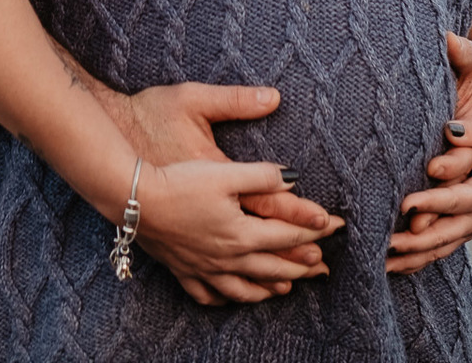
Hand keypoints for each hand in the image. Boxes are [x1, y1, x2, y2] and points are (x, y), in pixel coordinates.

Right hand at [136, 158, 336, 306]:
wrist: (135, 200)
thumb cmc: (180, 181)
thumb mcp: (224, 171)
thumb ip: (262, 175)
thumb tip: (293, 178)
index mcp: (241, 233)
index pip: (287, 233)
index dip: (314, 228)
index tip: (335, 226)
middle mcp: (227, 258)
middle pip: (273, 266)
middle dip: (302, 266)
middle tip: (324, 268)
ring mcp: (205, 269)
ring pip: (245, 288)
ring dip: (271, 288)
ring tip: (287, 288)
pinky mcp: (183, 271)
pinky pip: (210, 295)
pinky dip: (227, 299)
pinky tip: (232, 297)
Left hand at [385, 120, 471, 273]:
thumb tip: (450, 130)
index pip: (455, 201)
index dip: (431, 203)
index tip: (406, 204)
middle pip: (443, 235)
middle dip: (414, 242)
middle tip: (385, 243)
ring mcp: (468, 230)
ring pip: (438, 250)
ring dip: (411, 257)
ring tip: (382, 263)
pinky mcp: (460, 233)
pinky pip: (437, 252)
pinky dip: (416, 262)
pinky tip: (393, 267)